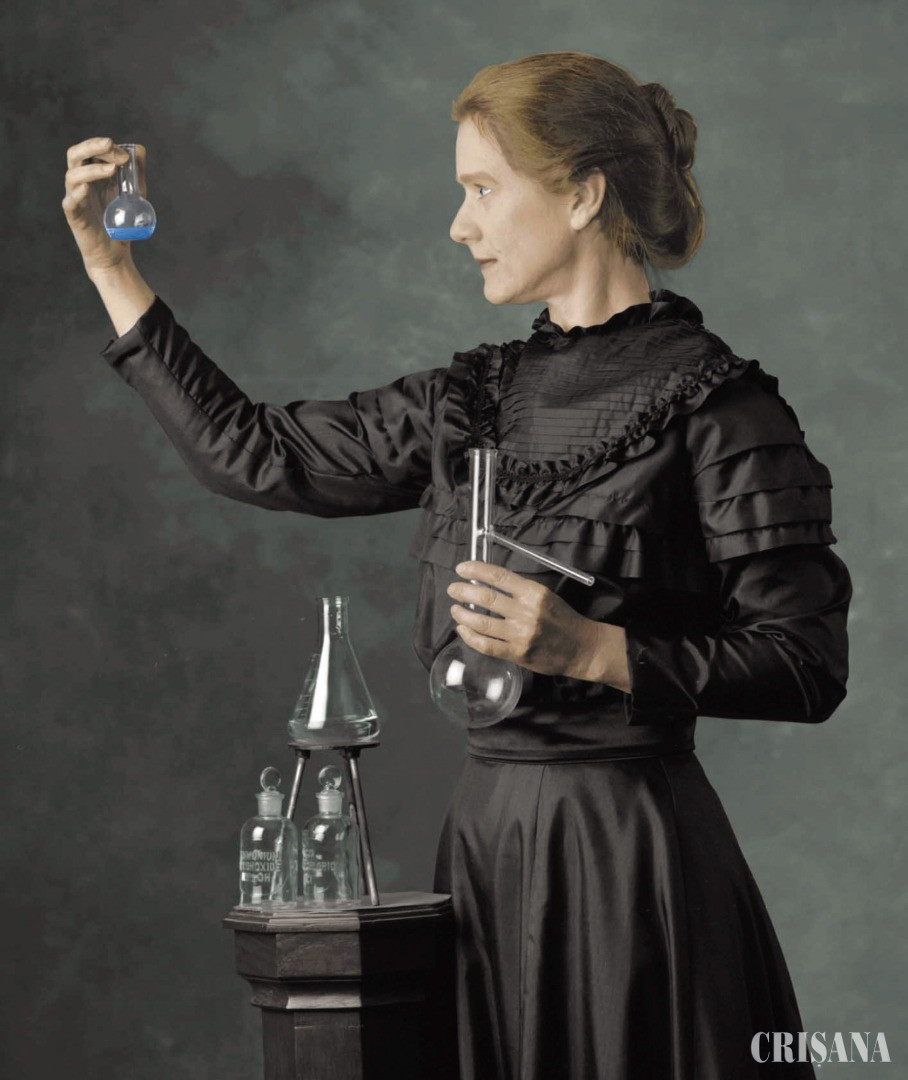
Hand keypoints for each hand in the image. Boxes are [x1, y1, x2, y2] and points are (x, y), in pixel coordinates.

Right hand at [62, 137, 147, 274]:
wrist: (115, 253)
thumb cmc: (120, 222)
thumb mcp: (133, 194)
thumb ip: (135, 172)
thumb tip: (139, 149)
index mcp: (91, 175)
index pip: (88, 151)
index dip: (103, 146)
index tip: (124, 153)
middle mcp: (80, 184)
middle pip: (75, 156)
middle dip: (91, 147)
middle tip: (110, 145)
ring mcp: (76, 200)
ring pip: (72, 177)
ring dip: (92, 169)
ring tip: (112, 169)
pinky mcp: (75, 218)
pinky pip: (69, 203)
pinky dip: (77, 194)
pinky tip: (86, 189)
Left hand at [447, 560, 630, 689]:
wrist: (581, 647)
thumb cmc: (562, 619)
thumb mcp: (544, 596)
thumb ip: (519, 591)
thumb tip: (487, 584)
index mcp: (534, 593)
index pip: (499, 577)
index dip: (476, 570)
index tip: (461, 569)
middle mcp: (526, 612)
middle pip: (486, 598)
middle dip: (463, 591)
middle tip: (453, 589)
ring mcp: (521, 634)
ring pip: (482, 623)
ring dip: (463, 614)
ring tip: (455, 609)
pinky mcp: (517, 653)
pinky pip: (486, 645)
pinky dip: (470, 636)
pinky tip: (462, 629)